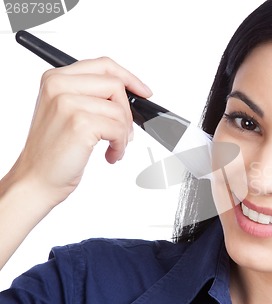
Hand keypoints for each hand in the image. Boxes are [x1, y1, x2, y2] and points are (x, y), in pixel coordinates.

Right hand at [10, 56, 152, 206]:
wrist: (36, 178)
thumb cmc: (52, 150)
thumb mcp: (66, 112)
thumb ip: (91, 96)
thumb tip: (128, 95)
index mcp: (55, 78)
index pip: (103, 65)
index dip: (129, 77)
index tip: (143, 91)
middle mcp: (59, 86)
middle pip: (115, 85)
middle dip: (127, 113)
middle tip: (123, 132)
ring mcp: (68, 103)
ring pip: (119, 110)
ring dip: (124, 134)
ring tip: (113, 147)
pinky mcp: (80, 124)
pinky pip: (119, 129)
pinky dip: (120, 146)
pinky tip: (110, 154)